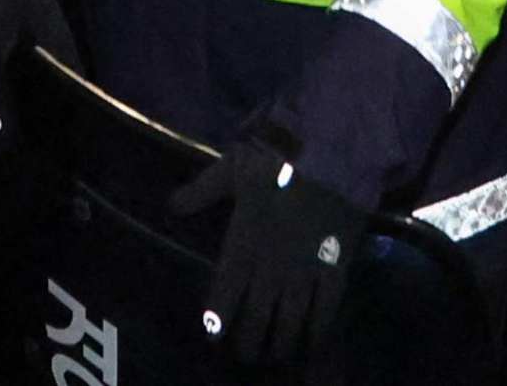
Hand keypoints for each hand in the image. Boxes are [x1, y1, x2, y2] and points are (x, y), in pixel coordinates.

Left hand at [175, 134, 364, 369]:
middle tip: (249, 354)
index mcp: (242, 245)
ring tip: (278, 354)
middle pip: (257, 318)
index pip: (224, 295)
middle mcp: (270, 268)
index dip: (218, 320)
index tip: (214, 336)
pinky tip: (314, 339)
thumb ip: (201, 192)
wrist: (328, 150)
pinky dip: (319, 328)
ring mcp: (303, 271)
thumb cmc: (274, 157)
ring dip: (283, 342)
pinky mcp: (335, 267)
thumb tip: (172, 206)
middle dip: (251, 341)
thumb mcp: (229, 169)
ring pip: (290, 321)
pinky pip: (326, 308)